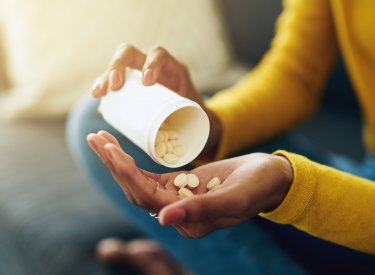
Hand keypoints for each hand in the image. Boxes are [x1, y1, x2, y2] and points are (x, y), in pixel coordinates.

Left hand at [87, 131, 293, 237]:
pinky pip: (149, 175)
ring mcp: (177, 199)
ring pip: (138, 182)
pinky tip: (120, 148)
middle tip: (94, 138)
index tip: (109, 148)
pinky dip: (132, 162)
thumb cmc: (259, 187)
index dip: (126, 174)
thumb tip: (162, 220)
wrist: (271, 179)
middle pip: (135, 190)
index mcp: (189, 222)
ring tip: (100, 138)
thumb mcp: (235, 198)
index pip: (147, 198)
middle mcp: (178, 213)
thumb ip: (201, 210)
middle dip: (113, 164)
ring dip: (117, 161)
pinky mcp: (180, 185)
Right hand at [92, 43, 221, 159]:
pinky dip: (103, 86)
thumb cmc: (193, 113)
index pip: (159, 54)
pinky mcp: (128, 83)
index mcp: (171, 67)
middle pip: (129, 53)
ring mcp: (136, 72)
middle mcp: (151, 64)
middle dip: (118, 66)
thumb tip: (182, 141)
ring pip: (116, 66)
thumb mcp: (194, 111)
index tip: (147, 82)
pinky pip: (111, 80)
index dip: (152, 63)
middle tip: (114, 85)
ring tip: (98, 94)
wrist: (189, 114)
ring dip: (104, 77)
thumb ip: (191, 121)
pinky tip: (98, 96)